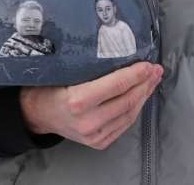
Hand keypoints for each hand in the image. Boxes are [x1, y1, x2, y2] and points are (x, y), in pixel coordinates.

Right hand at [19, 62, 162, 149]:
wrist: (37, 114)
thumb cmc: (50, 86)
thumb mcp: (65, 71)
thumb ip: (92, 66)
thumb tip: (121, 49)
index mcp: (78, 100)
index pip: (117, 85)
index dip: (136, 74)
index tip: (148, 64)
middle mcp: (87, 121)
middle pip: (127, 100)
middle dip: (145, 83)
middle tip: (156, 69)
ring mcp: (94, 135)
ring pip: (129, 114)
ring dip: (144, 96)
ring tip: (152, 80)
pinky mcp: (98, 142)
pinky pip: (124, 124)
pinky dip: (135, 109)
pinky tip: (140, 96)